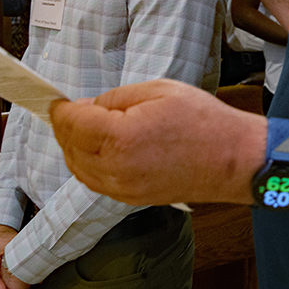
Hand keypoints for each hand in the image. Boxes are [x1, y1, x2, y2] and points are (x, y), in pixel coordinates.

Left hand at [49, 79, 266, 205]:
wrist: (233, 159)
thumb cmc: (204, 121)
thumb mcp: (158, 90)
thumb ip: (115, 98)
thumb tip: (88, 106)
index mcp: (121, 137)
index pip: (73, 123)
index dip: (61, 110)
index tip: (56, 101)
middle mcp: (117, 169)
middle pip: (70, 148)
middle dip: (65, 127)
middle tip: (70, 109)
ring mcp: (124, 189)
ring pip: (78, 170)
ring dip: (73, 148)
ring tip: (83, 127)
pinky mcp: (132, 199)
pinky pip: (95, 183)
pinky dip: (87, 165)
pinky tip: (98, 149)